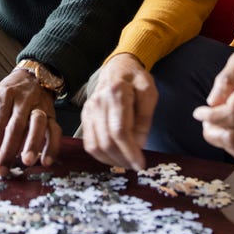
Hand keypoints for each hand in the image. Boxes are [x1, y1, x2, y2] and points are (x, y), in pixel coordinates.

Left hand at [0, 69, 61, 175]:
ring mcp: (40, 106)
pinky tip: (46, 161)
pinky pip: (55, 131)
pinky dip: (52, 146)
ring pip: (38, 124)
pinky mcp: (52, 114)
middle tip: (3, 169)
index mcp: (4, 96)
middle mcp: (23, 100)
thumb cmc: (10, 94)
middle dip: (8, 150)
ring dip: (32, 144)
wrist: (32, 76)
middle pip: (16, 126)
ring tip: (27, 162)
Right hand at [80, 53, 156, 170]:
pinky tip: (114, 156)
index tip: (141, 165)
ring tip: (126, 162)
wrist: (117, 68)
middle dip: (122, 159)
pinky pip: (88, 143)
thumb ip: (145, 118)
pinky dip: (101, 155)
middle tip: (136, 166)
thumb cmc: (135, 80)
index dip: (130, 152)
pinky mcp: (84, 117)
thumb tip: (138, 145)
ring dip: (111, 160)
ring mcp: (88, 110)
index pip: (119, 131)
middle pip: (106, 141)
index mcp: (116, 93)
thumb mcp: (149, 93)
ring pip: (95, 145)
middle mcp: (98, 102)